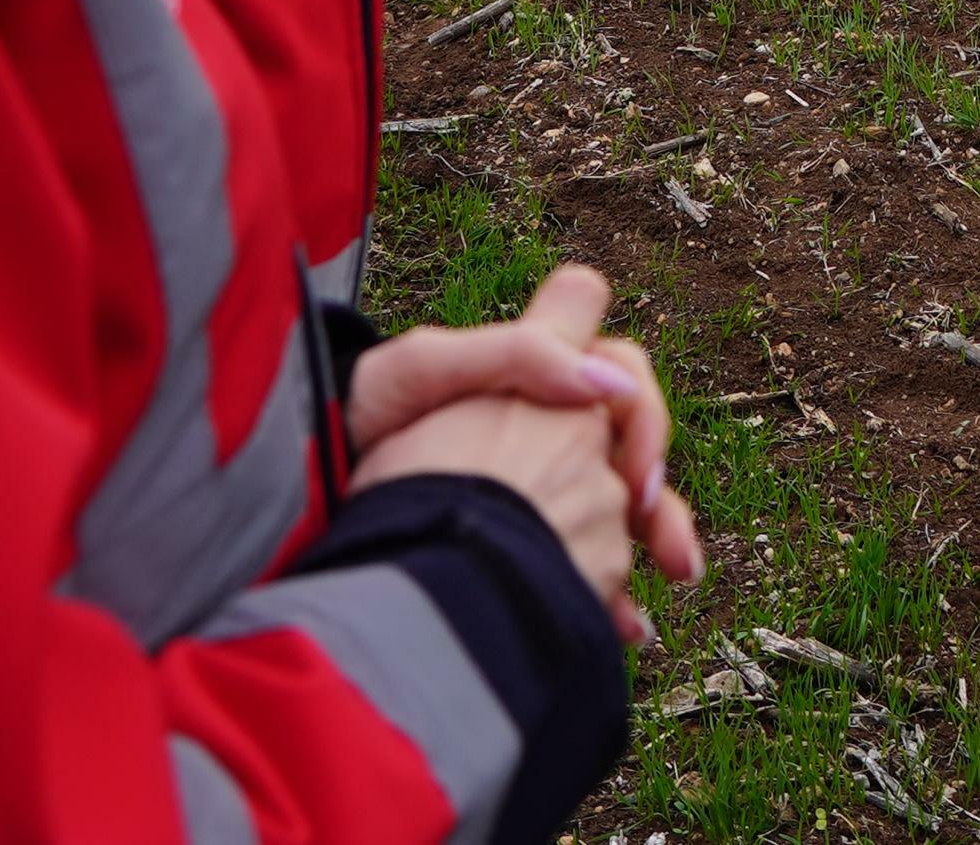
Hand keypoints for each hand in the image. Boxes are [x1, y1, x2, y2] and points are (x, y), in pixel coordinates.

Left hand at [349, 262, 706, 620]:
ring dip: (658, 539)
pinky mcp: (524, 559)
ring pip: (626, 514)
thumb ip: (513, 355)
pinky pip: (591, 575)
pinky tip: (620, 625)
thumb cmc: (348, 428)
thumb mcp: (415, 370)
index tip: (615, 416)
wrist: (310, 520)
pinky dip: (613, 599)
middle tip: (652, 518)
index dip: (621, 377)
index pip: (605, 357)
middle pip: (633, 446)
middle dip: (656, 477)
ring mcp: (539, 501)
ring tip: (669, 575)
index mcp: (527, 381)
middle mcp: (544, 436)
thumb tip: (604, 383)